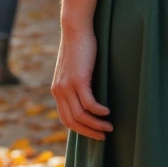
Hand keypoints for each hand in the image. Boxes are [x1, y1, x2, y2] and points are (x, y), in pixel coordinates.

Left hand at [51, 25, 110, 139]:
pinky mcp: (78, 80)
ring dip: (96, 124)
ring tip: (110, 126)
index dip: (80, 130)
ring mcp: (67, 86)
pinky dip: (99, 111)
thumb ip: (77, 87)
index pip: (66, 118)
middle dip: (89, 132)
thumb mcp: (75, 72)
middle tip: (103, 136)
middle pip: (72, 121)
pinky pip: (89, 103)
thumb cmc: (79, 50)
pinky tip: (108, 111)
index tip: (94, 134)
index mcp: (57, 90)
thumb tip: (90, 103)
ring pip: (81, 115)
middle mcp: (59, 91)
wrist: (75, 31)